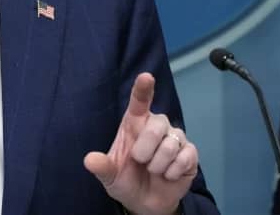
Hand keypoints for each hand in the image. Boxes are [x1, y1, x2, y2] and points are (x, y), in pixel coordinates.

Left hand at [83, 73, 197, 214]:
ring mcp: (174, 138)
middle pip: (157, 124)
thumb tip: (89, 160)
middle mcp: (156, 126)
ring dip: (159, 164)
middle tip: (140, 161)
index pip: (139, 101)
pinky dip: (174, 171)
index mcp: (134, 123)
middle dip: (146, 148)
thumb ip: (102, 166)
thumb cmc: (126, 179)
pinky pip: (186, 157)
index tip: (146, 77)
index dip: (143, 88)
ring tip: (153, 171)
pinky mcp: (190, 153)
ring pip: (171, 144)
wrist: (145, 202)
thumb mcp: (109, 175)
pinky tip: (168, 175)